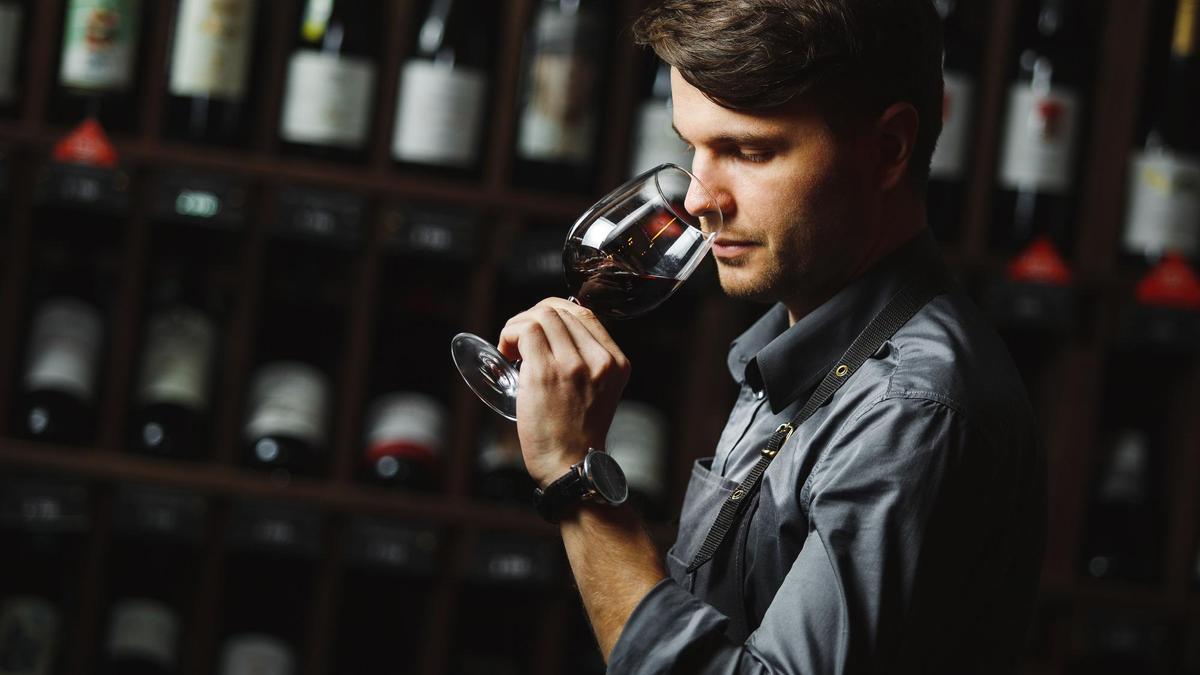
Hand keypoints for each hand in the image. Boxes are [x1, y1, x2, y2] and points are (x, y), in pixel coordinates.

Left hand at [497, 298, 630, 486]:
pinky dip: (509, 334)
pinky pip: (526, 331)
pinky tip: (506, 351)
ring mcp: (573, 365)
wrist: (570, 465)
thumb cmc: (576, 433)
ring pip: (542, 315)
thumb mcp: (599, 391)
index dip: (555, 312)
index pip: (585, 314)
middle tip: (518, 339)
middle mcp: (600, 360)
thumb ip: (588, 363)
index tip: (538, 327)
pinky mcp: (546, 372)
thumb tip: (555, 333)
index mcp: (616, 362)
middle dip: (532, 316)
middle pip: (561, 310)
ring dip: (517, 324)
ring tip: (511, 346)